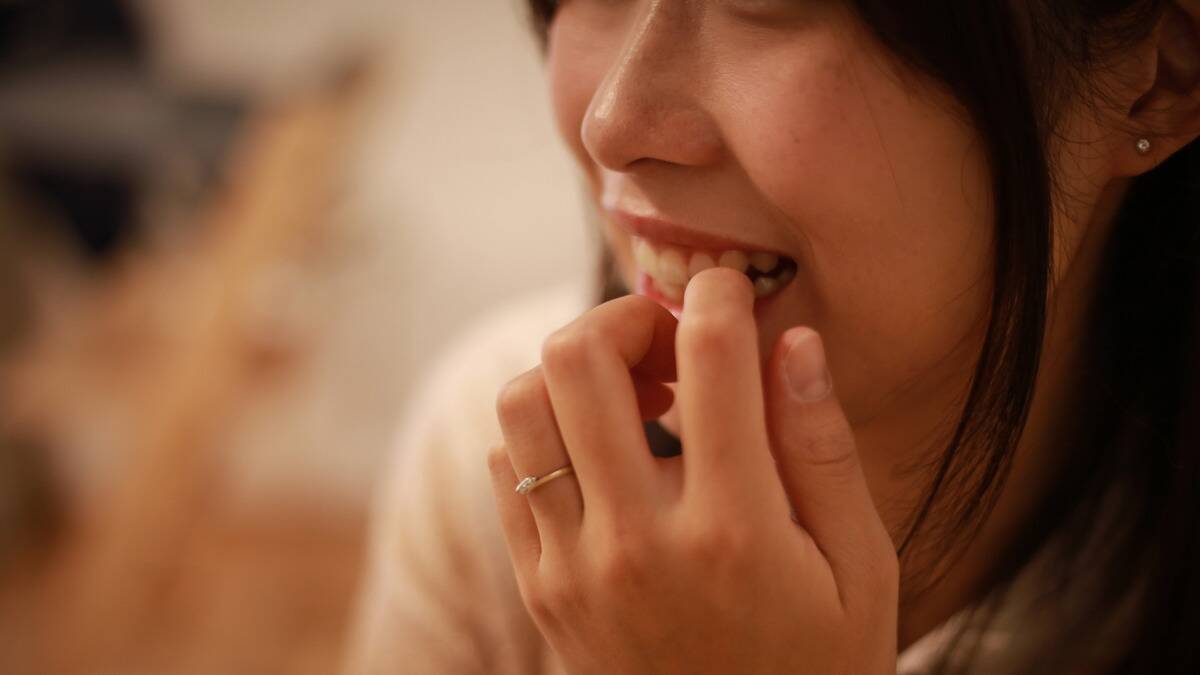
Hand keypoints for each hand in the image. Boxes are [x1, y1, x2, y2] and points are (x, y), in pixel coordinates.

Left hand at [488, 268, 897, 674]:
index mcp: (735, 528)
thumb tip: (794, 341)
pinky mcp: (540, 587)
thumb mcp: (860, 569)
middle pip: (580, 360)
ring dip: (575, 373)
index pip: (710, 359)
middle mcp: (637, 540)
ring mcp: (574, 566)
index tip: (731, 290)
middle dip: (626, 317)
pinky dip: (545, 434)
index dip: (720, 294)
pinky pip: (505, 469)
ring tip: (633, 396)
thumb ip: (824, 450)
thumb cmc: (815, 666)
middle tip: (670, 342)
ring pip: (523, 405)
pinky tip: (602, 455)